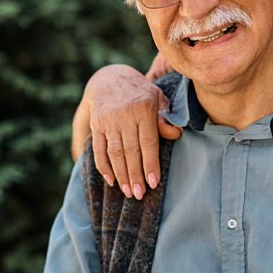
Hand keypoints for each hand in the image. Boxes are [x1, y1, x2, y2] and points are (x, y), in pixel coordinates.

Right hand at [82, 64, 181, 197]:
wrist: (109, 78)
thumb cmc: (140, 92)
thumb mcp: (157, 98)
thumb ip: (165, 118)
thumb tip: (176, 134)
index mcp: (143, 109)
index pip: (148, 142)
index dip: (150, 164)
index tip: (154, 182)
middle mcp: (124, 115)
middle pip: (131, 151)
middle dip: (135, 175)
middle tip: (140, 194)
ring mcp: (108, 121)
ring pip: (115, 153)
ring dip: (121, 175)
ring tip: (129, 192)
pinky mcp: (96, 125)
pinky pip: (98, 149)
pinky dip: (104, 167)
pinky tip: (111, 180)